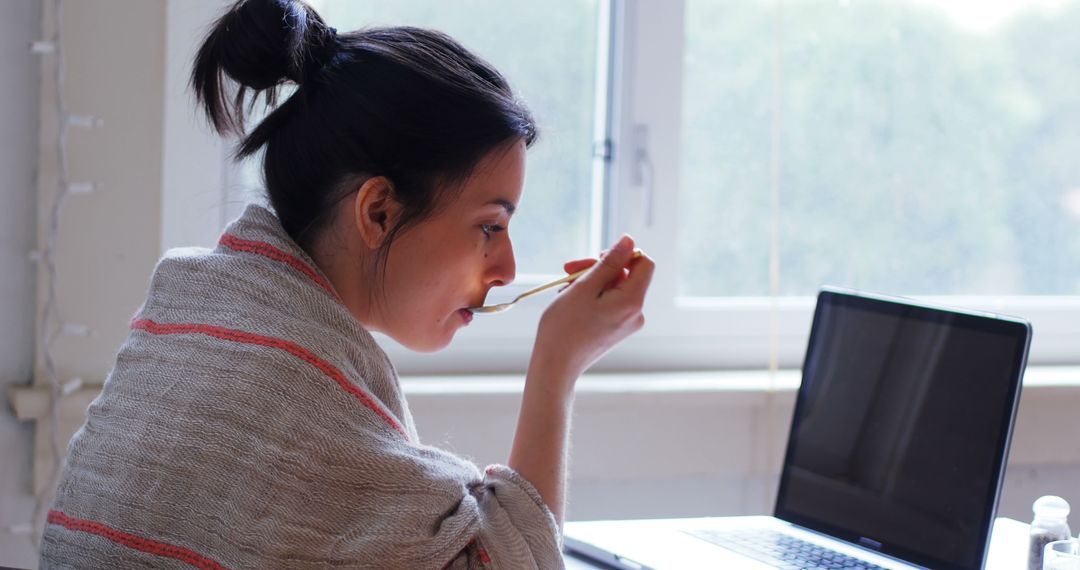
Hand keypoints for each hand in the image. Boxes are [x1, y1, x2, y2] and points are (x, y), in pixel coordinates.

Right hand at [532, 235, 654, 380]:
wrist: (556, 365)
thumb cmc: (565, 327)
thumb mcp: (585, 287)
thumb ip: (609, 262)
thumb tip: (629, 241)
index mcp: (632, 301)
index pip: (644, 263)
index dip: (624, 253)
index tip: (597, 258)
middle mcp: (636, 313)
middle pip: (626, 274)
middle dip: (598, 267)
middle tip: (568, 269)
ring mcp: (627, 323)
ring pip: (615, 288)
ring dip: (591, 281)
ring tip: (565, 288)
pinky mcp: (617, 329)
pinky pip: (610, 302)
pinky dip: (592, 296)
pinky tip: (571, 300)